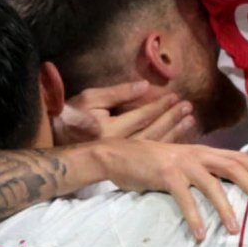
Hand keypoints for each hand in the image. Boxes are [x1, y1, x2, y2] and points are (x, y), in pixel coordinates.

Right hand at [55, 80, 179, 146]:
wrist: (58, 140)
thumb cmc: (72, 115)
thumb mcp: (92, 98)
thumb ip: (119, 93)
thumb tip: (145, 86)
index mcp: (112, 129)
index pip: (143, 116)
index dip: (160, 106)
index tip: (175, 96)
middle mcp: (121, 145)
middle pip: (153, 131)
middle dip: (172, 118)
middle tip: (189, 107)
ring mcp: (125, 155)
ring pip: (155, 143)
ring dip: (174, 131)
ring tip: (189, 120)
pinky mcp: (126, 161)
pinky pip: (151, 152)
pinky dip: (167, 144)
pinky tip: (178, 136)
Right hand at [86, 139, 247, 237]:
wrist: (117, 155)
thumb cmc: (150, 162)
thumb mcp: (180, 162)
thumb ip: (200, 170)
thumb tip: (220, 186)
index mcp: (202, 151)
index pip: (235, 156)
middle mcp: (196, 154)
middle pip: (232, 167)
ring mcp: (182, 163)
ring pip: (212, 185)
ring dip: (225, 208)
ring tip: (235, 229)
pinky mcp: (166, 174)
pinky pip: (185, 199)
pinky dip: (194, 218)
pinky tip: (201, 235)